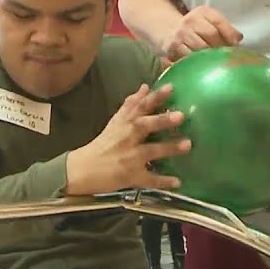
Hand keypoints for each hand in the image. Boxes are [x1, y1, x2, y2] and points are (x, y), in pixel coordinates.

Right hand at [64, 84, 190, 195]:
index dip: (155, 97)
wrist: (82, 169)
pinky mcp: (130, 176)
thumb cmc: (103, 144)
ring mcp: (129, 157)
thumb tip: (146, 86)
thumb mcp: (116, 122)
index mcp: (124, 123)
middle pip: (145, 126)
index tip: (171, 88)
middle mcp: (127, 137)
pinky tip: (177, 182)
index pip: (140, 106)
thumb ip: (132, 105)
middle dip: (162, 120)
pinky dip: (162, 181)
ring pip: (151, 151)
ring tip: (187, 145)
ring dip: (169, 148)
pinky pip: (148, 179)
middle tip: (181, 116)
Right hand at [161, 7, 242, 61]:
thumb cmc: (196, 29)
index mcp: (202, 12)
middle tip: (225, 57)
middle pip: (211, 34)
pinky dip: (197, 64)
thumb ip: (226, 28)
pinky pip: (189, 59)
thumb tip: (239, 38)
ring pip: (200, 48)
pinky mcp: (173, 49)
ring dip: (211, 57)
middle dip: (221, 47)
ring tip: (216, 64)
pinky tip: (203, 68)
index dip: (229, 33)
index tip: (235, 45)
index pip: (218, 21)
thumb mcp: (210, 22)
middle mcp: (190, 21)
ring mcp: (180, 35)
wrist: (169, 32)